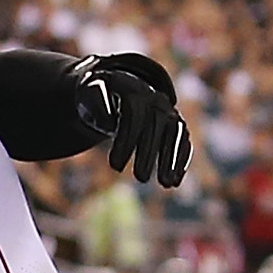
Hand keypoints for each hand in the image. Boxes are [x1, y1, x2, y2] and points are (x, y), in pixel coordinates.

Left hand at [78, 53, 190, 189]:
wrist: (117, 88)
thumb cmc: (98, 95)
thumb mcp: (90, 93)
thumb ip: (98, 103)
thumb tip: (109, 122)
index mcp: (134, 89)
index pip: (133, 113)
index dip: (126, 140)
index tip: (114, 167)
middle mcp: (156, 98)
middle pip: (156, 125)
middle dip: (149, 153)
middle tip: (140, 178)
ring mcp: (168, 110)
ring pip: (175, 133)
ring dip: (172, 159)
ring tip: (166, 184)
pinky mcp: (175, 123)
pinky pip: (183, 141)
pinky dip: (181, 160)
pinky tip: (175, 181)